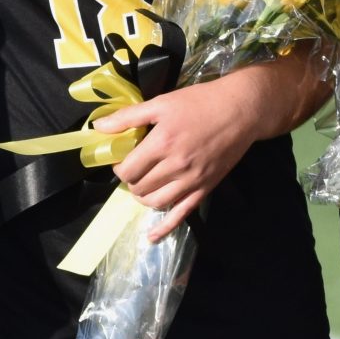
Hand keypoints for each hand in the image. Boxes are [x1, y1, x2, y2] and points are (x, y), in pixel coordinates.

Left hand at [97, 70, 274, 238]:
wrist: (241, 110)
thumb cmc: (200, 102)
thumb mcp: (161, 102)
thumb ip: (128, 117)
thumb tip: (98, 127)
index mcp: (161, 144)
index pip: (127, 170)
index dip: (119, 167)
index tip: (122, 158)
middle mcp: (175, 166)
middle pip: (139, 187)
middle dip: (131, 180)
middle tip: (134, 168)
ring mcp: (191, 181)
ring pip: (155, 202)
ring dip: (143, 197)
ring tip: (144, 185)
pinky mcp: (205, 188)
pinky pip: (181, 214)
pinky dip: (164, 228)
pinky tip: (152, 236)